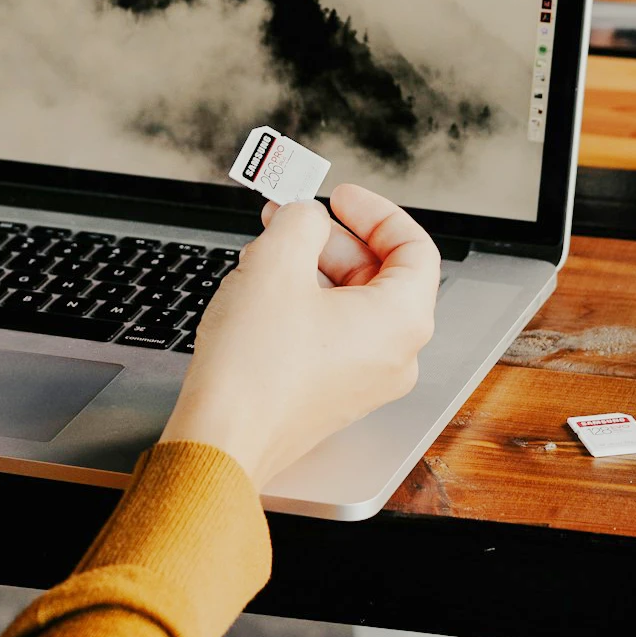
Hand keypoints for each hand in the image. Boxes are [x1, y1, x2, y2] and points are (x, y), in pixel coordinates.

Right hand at [161, 182, 441, 489]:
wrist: (221, 437)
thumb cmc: (253, 368)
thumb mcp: (276, 263)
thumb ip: (301, 221)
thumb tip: (306, 217)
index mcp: (401, 322)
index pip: (414, 248)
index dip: (375, 212)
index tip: (341, 198)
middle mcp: (394, 356)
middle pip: (380, 275)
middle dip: (332, 239)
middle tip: (292, 217)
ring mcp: (365, 381)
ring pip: (352, 305)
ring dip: (313, 269)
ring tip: (267, 251)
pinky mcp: (334, 395)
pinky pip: (333, 336)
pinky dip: (306, 304)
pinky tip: (265, 291)